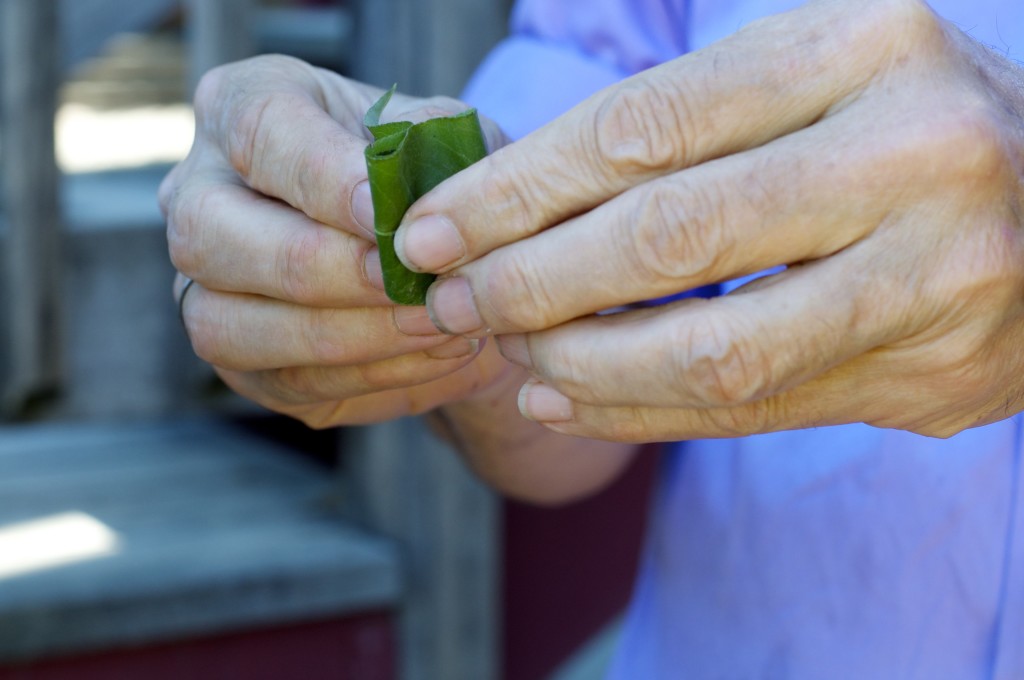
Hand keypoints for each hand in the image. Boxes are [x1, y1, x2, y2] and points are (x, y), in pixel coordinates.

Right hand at [161, 55, 510, 427]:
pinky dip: (370, 372)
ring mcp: (204, 284)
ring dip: (347, 333)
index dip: (321, 177)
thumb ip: (436, 148)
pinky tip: (437, 350)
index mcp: (242, 107)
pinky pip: (286, 379)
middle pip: (211, 233)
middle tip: (411, 280)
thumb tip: (424, 196)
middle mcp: (200, 193)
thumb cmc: (428, 175)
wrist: (439, 255)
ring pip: (230, 324)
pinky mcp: (242, 359)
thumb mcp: (446, 138)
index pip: (259, 130)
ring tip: (437, 321)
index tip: (383, 213)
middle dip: (322, 266)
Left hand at [392, 0, 1023, 439]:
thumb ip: (680, 126)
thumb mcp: (806, 73)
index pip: (646, 125)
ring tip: (510, 356)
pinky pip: (755, 410)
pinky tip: (571, 400)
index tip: (433, 228)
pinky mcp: (934, 374)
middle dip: (532, 280)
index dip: (518, 187)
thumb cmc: (899, 123)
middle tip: (454, 299)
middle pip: (671, 235)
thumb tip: (513, 201)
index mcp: (863, 46)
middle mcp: (913, 154)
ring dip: (581, 364)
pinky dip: (644, 412)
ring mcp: (938, 275)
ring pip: (714, 349)